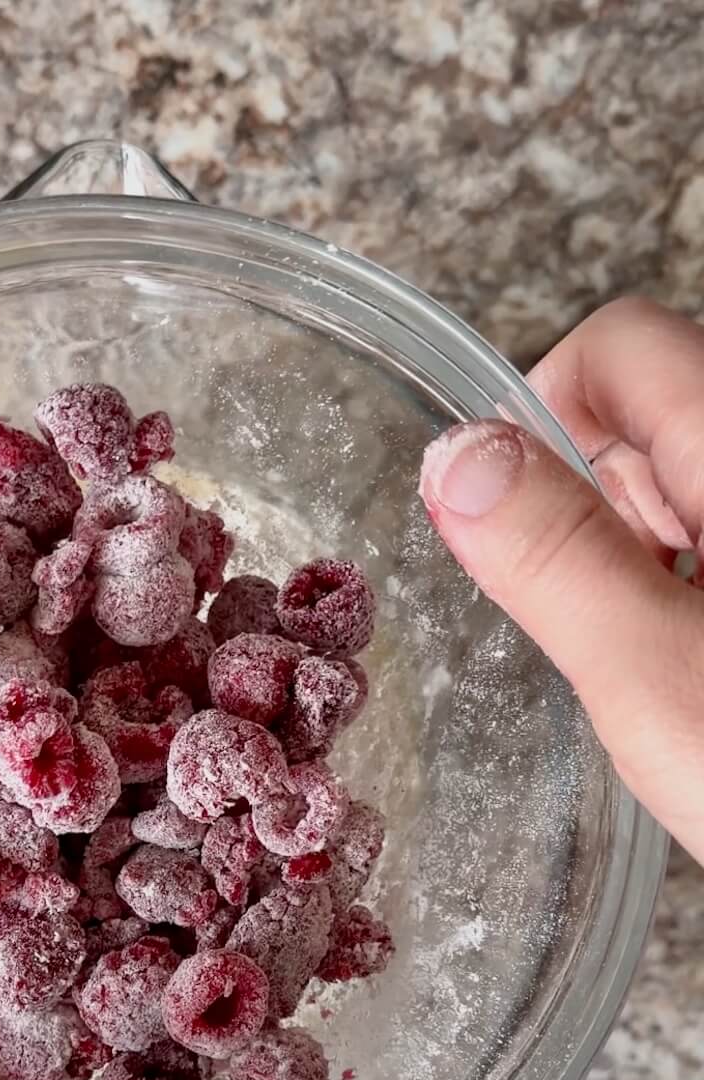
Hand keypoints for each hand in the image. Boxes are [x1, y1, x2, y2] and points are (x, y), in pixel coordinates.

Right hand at [419, 297, 703, 864]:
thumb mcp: (658, 676)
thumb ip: (552, 555)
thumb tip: (457, 458)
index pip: (618, 347)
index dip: (539, 418)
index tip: (509, 524)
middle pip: (662, 405)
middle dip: (606, 504)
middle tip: (625, 623)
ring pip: (700, 479)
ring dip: (659, 553)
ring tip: (683, 662)